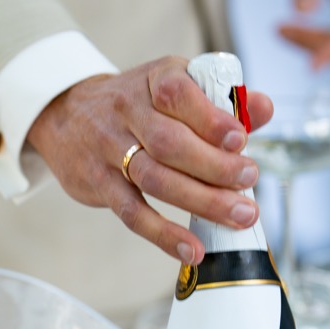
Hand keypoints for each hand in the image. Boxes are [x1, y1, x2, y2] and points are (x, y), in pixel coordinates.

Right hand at [26, 57, 272, 265]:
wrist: (66, 113)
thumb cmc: (136, 103)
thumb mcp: (174, 86)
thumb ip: (222, 101)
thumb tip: (264, 109)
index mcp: (154, 79)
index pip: (177, 94)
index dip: (210, 118)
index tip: (240, 139)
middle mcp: (127, 110)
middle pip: (169, 142)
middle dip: (214, 166)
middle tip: (249, 181)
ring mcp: (109, 148)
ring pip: (154, 178)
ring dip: (200, 200)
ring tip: (238, 215)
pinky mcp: (98, 182)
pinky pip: (131, 211)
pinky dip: (162, 233)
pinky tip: (190, 249)